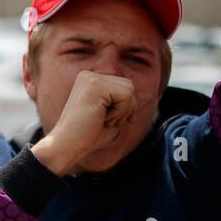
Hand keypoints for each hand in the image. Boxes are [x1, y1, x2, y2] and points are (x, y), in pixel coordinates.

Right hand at [31, 71, 145, 176]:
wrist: (68, 145)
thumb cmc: (88, 136)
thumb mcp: (115, 116)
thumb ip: (129, 104)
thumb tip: (153, 94)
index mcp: (91, 80)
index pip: (125, 87)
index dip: (125, 107)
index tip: (108, 120)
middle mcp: (89, 75)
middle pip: (129, 86)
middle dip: (125, 108)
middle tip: (105, 120)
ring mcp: (91, 78)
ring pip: (130, 90)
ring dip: (122, 111)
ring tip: (102, 119)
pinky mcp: (95, 85)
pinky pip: (126, 95)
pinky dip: (119, 112)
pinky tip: (101, 118)